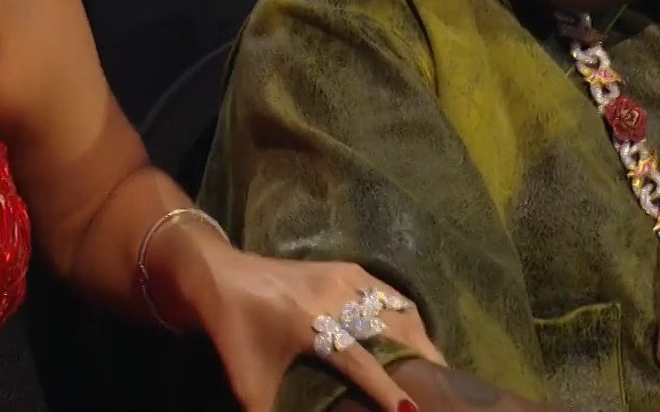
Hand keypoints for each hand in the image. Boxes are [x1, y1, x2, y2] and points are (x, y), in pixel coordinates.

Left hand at [189, 243, 445, 411]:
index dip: (390, 392)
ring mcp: (342, 276)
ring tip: (436, 368)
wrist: (215, 274)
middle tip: (445, 389)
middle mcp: (334, 296)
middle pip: (395, 329)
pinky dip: (407, 314)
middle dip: (423, 361)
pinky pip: (388, 291)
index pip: (364, 364)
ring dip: (420, 337)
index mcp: (312, 324)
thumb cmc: (232, 331)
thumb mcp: (246, 382)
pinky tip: (415, 335)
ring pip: (397, 307)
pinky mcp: (343, 267)